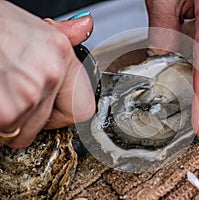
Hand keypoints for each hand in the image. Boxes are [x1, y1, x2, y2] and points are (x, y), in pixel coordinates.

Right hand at [0, 1, 94, 147]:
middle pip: (48, 122)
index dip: (63, 113)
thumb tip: (84, 27)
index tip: (50, 110)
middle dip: (30, 116)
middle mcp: (50, 74)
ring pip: (23, 130)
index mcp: (62, 53)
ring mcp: (29, 94)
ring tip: (1, 90)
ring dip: (10, 119)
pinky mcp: (6, 111)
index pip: (83, 109)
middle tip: (14, 94)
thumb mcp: (33, 27)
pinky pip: (5, 133)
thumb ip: (64, 35)